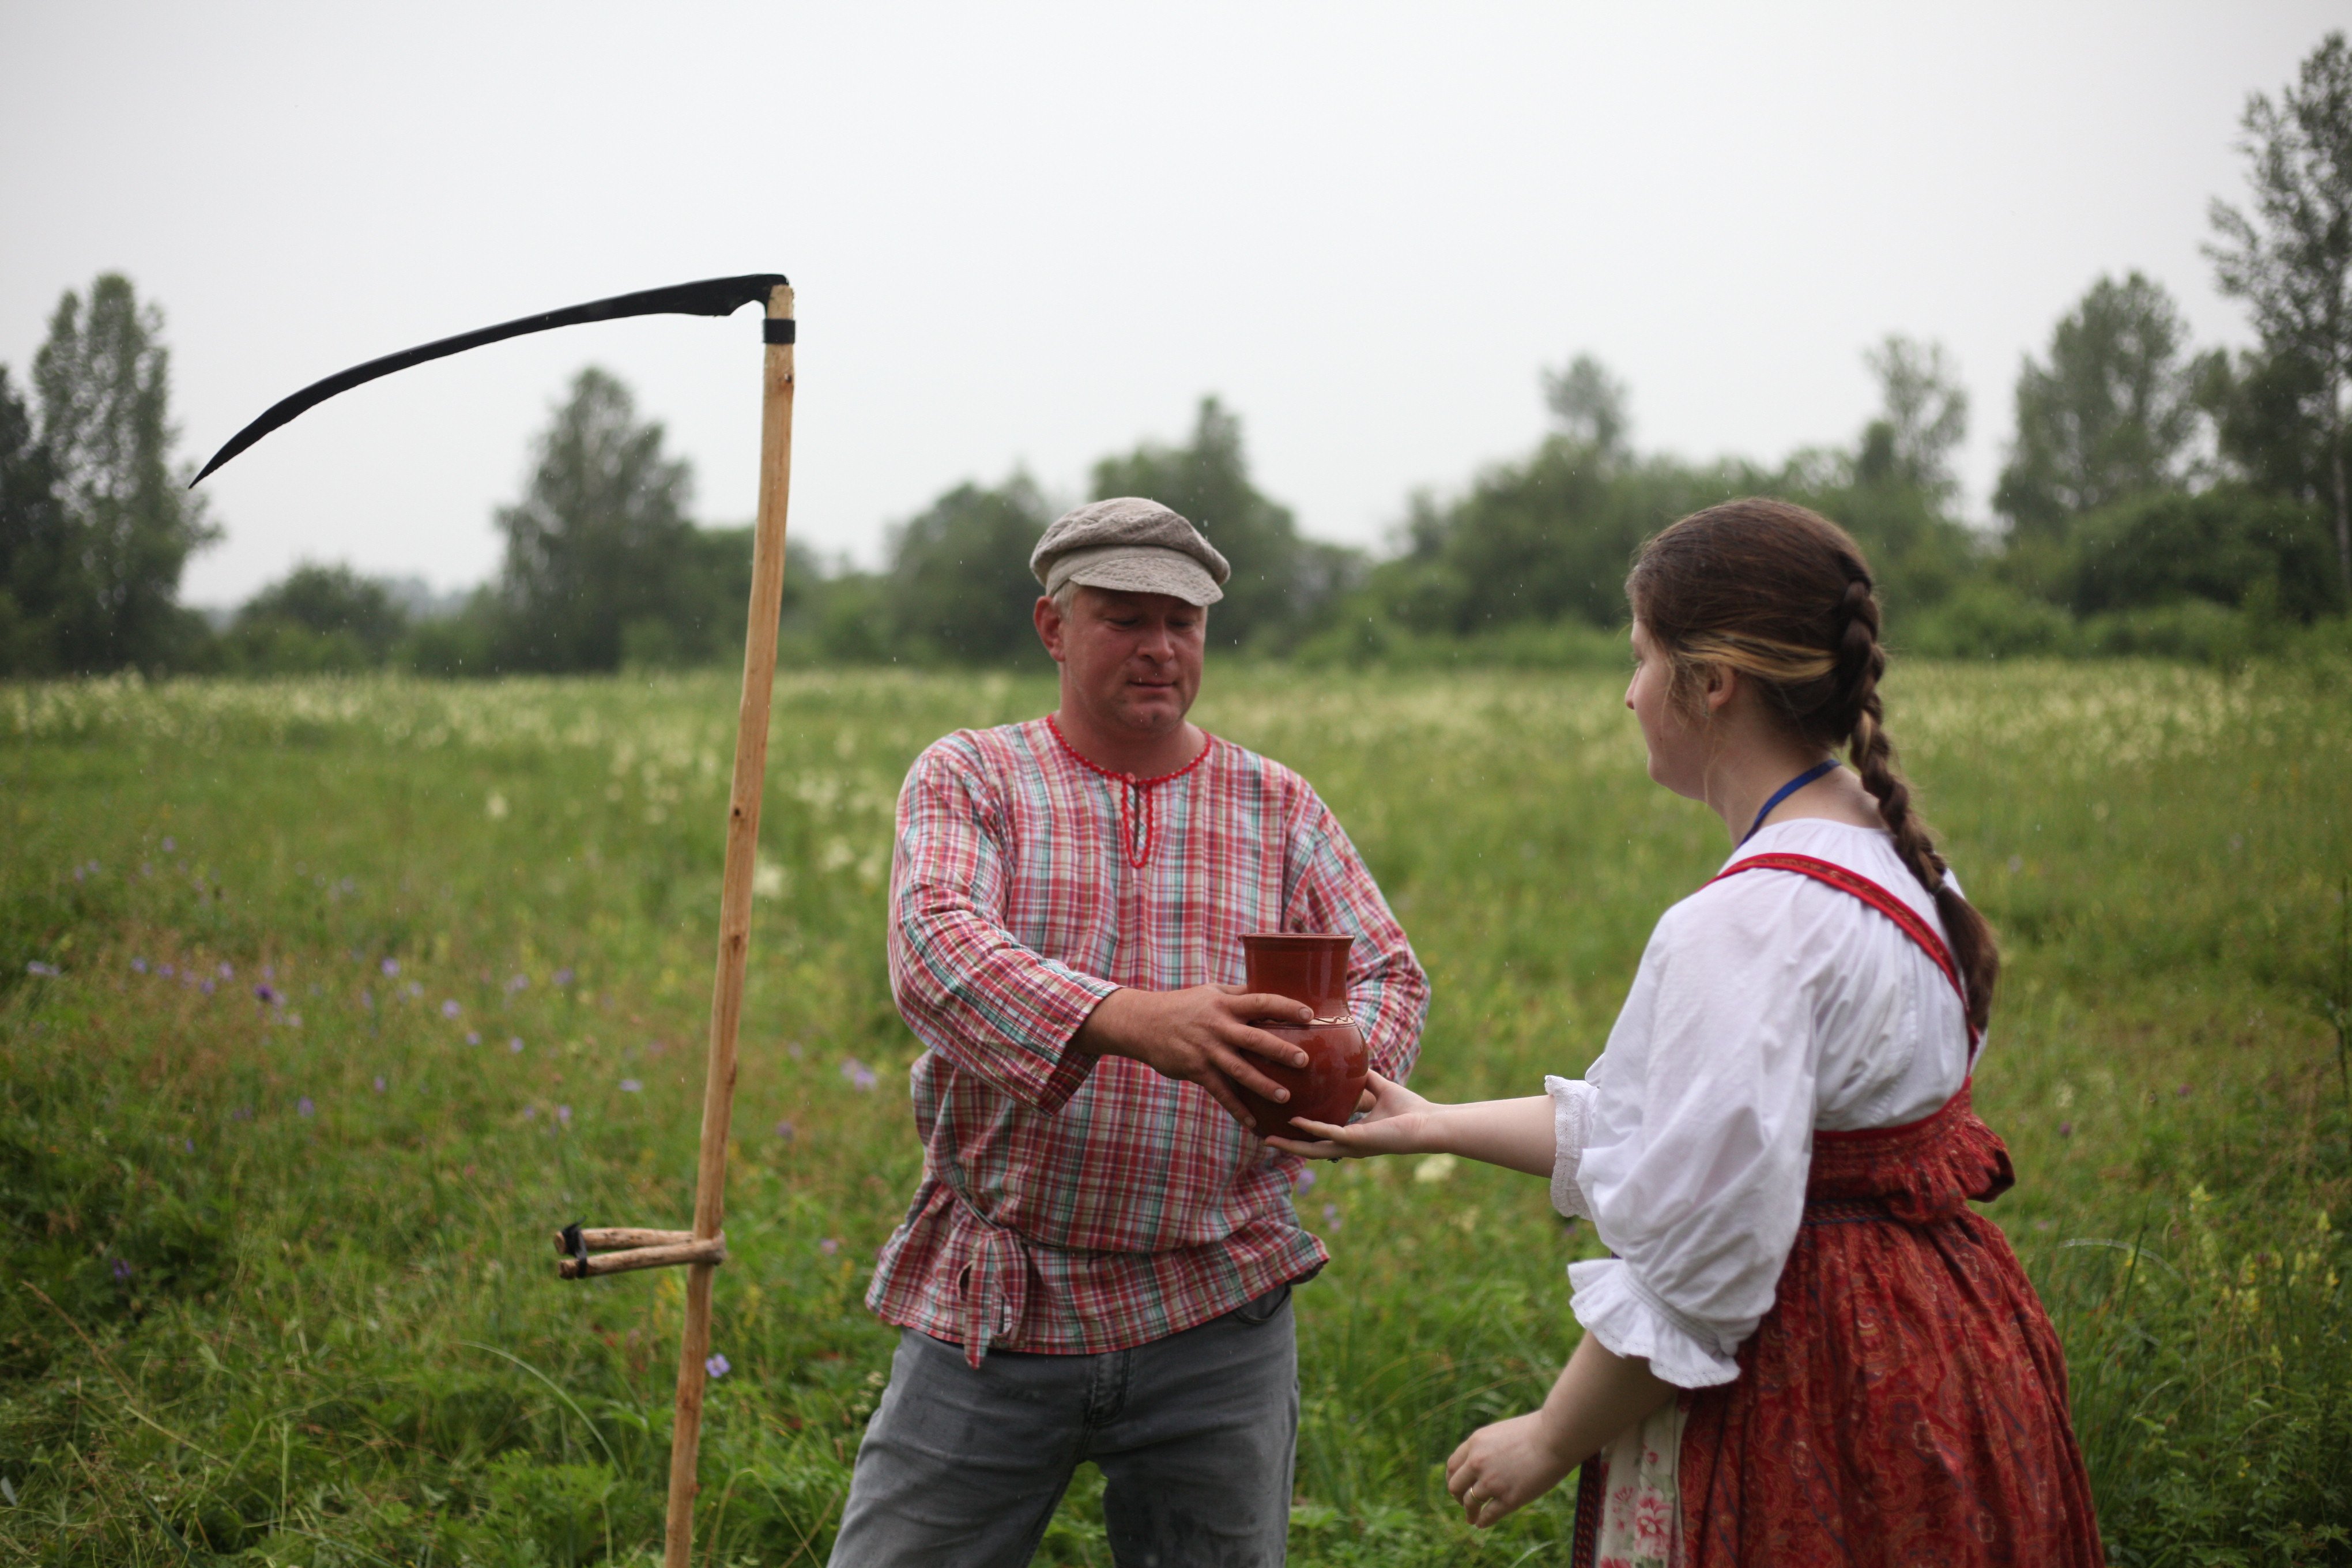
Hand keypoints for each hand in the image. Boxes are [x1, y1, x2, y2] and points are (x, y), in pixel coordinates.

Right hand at [1074, 984, 1311, 1131]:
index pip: (1261, 1002)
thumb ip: (1239, 993)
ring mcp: (1206, 1050)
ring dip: (1263, 1085)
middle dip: (1280, 1050)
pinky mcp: (1196, 1070)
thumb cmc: (1183, 1006)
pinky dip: (1236, 1109)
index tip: (1309, 1014)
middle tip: (1304, 1060)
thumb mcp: (1211, 992)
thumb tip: (1271, 988)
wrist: (1142, 1023)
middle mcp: (1218, 1027)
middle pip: (1254, 1039)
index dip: (1286, 1007)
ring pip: (1239, 1070)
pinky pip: (1220, 1092)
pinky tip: (1253, 1123)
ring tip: (1285, 1096)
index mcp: (1225, 1003)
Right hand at [1265, 1072, 1438, 1159]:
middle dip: (1287, 1146)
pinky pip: (1331, 1133)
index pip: (1320, 1141)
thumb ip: (1365, 1079)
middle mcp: (1349, 1145)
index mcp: (1352, 1137)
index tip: (1280, 1127)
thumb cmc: (1411, 1110)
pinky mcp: (1359, 1139)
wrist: (1429, 1123)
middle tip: (1264, 1138)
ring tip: (1269, 1139)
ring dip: (1291, 1145)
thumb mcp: (1381, 1089)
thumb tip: (1352, 1061)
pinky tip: (1296, 1121)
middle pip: (1310, 1150)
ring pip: (1314, 1149)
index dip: (1300, 1137)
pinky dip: (1313, 1127)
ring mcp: (1353, 1145)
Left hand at [1444, 1409, 1574, 1528]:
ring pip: (1470, 1503)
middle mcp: (1477, 1462)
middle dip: (1457, 1497)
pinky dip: (1483, 1522)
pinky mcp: (1509, 1498)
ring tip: (1472, 1519)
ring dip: (1470, 1513)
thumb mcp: (1503, 1432)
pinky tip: (1483, 1524)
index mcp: (1476, 1442)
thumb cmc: (1538, 1431)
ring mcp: (1492, 1481)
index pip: (1453, 1466)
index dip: (1453, 1479)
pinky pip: (1489, 1516)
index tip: (1458, 1487)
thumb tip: (1484, 1462)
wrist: (1556, 1437)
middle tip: (1462, 1504)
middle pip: (1455, 1486)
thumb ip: (1489, 1447)